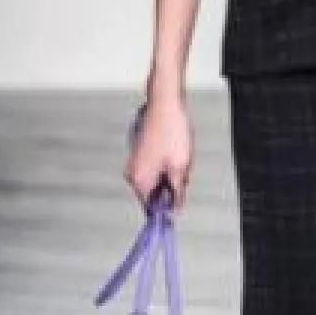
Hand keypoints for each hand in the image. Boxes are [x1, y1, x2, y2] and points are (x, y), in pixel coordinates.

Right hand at [123, 89, 193, 210]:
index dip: (166, 208)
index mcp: (139, 181)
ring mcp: (134, 162)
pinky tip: (175, 151)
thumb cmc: (171, 134)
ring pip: (155, 179)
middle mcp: (132, 174)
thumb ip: (176, 193)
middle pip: (153, 193)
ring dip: (169, 175)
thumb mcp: (180, 168)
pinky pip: (154, 167)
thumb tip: (175, 210)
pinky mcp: (139, 152)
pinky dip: (165, 165)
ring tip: (179, 159)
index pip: (151, 208)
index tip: (178, 203)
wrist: (164, 104)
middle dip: (170, 187)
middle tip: (183, 173)